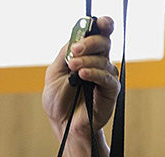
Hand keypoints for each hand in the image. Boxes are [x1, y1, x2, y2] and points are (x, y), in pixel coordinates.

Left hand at [42, 16, 119, 136]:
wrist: (63, 126)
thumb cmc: (59, 103)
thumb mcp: (54, 75)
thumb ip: (64, 55)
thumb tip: (74, 39)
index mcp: (87, 56)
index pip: (100, 35)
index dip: (103, 25)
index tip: (98, 23)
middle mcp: (99, 63)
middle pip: (104, 42)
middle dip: (89, 43)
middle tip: (75, 50)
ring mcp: (105, 77)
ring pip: (103, 59)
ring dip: (87, 61)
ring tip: (73, 68)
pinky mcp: (110, 91)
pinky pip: (106, 78)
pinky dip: (94, 73)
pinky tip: (82, 74)